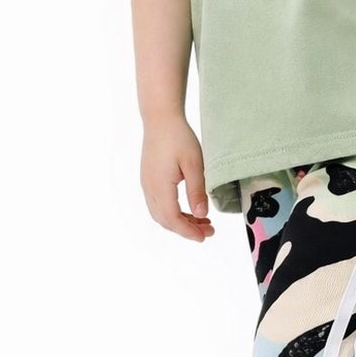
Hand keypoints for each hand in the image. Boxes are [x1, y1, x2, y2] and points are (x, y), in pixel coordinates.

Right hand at [139, 115, 215, 241]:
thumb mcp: (194, 164)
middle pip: (165, 220)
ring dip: (179, 222)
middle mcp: (149, 188)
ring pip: (160, 214)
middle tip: (209, 231)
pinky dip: (173, 212)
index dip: (188, 231)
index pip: (172, 219)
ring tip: (202, 221)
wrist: (160, 119)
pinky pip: (158, 204)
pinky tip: (188, 209)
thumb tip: (201, 215)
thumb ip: (197, 190)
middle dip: (186, 229)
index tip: (204, 237)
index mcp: (160, 186)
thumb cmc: (178, 137)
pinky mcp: (148, 179)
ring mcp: (146, 184)